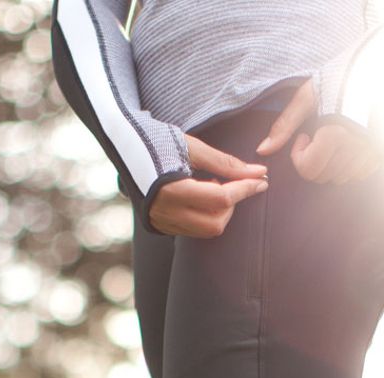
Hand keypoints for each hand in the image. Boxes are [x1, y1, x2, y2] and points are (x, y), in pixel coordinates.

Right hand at [148, 136, 267, 236]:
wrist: (121, 147)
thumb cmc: (157, 140)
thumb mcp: (191, 146)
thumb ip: (225, 163)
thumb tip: (259, 172)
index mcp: (172, 189)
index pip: (221, 198)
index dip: (245, 189)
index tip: (262, 181)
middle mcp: (166, 212)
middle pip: (217, 223)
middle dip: (231, 205)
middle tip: (227, 182)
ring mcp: (163, 222)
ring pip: (207, 230)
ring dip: (219, 211)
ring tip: (211, 186)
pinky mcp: (162, 226)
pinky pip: (194, 230)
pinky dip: (206, 215)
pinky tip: (201, 195)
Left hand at [256, 78, 383, 184]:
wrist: (377, 68)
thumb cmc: (339, 78)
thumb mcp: (307, 96)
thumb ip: (285, 125)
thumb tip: (263, 150)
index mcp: (335, 134)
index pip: (309, 169)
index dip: (299, 156)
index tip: (304, 136)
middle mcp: (355, 147)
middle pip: (323, 176)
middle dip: (314, 160)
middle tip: (318, 136)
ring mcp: (371, 152)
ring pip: (340, 178)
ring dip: (331, 163)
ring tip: (334, 137)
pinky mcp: (381, 154)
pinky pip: (359, 174)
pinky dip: (350, 165)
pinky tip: (349, 143)